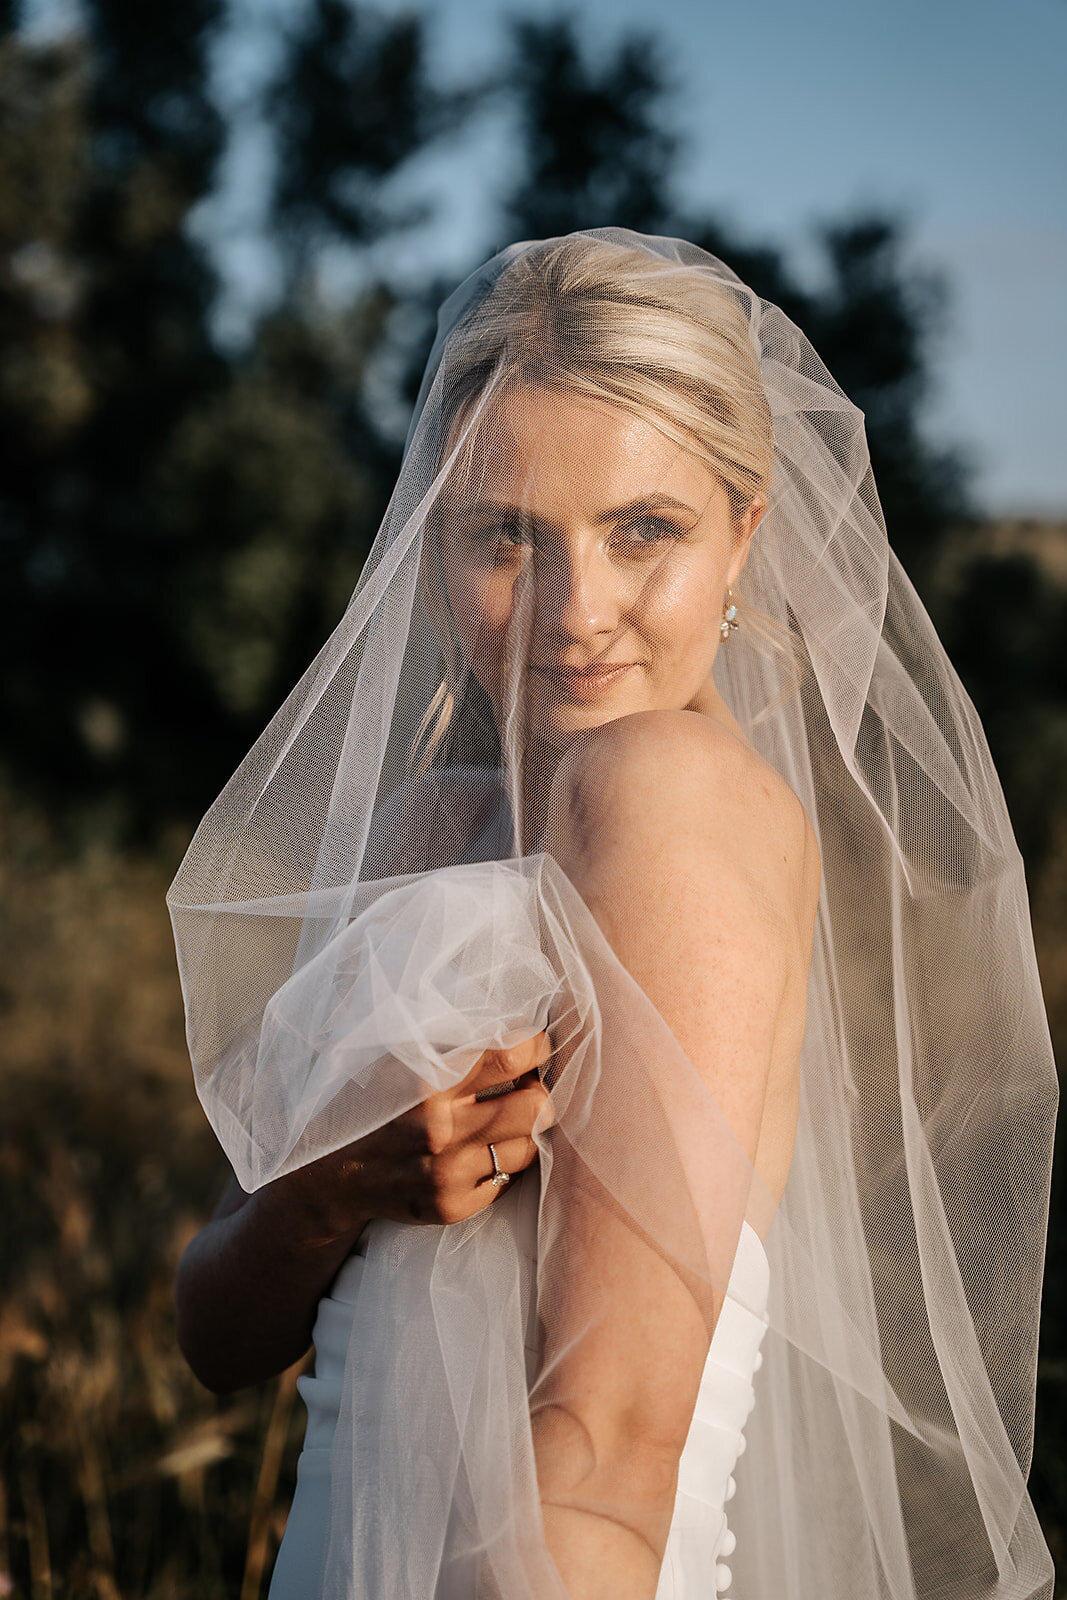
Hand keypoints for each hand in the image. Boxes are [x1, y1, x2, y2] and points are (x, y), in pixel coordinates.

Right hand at [274, 1031, 553, 1245]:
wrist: (331, 1177)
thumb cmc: (369, 1106)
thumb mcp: (396, 1062)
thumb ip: (447, 1046)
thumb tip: (510, 1029)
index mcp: (426, 1084)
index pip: (507, 1056)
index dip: (535, 1046)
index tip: (537, 1044)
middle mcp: (440, 1130)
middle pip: (535, 1106)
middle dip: (537, 1092)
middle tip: (526, 1086)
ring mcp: (447, 1174)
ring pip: (528, 1146)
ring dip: (521, 1131)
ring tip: (501, 1120)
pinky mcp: (452, 1207)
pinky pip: (507, 1181)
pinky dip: (501, 1164)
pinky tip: (478, 1151)